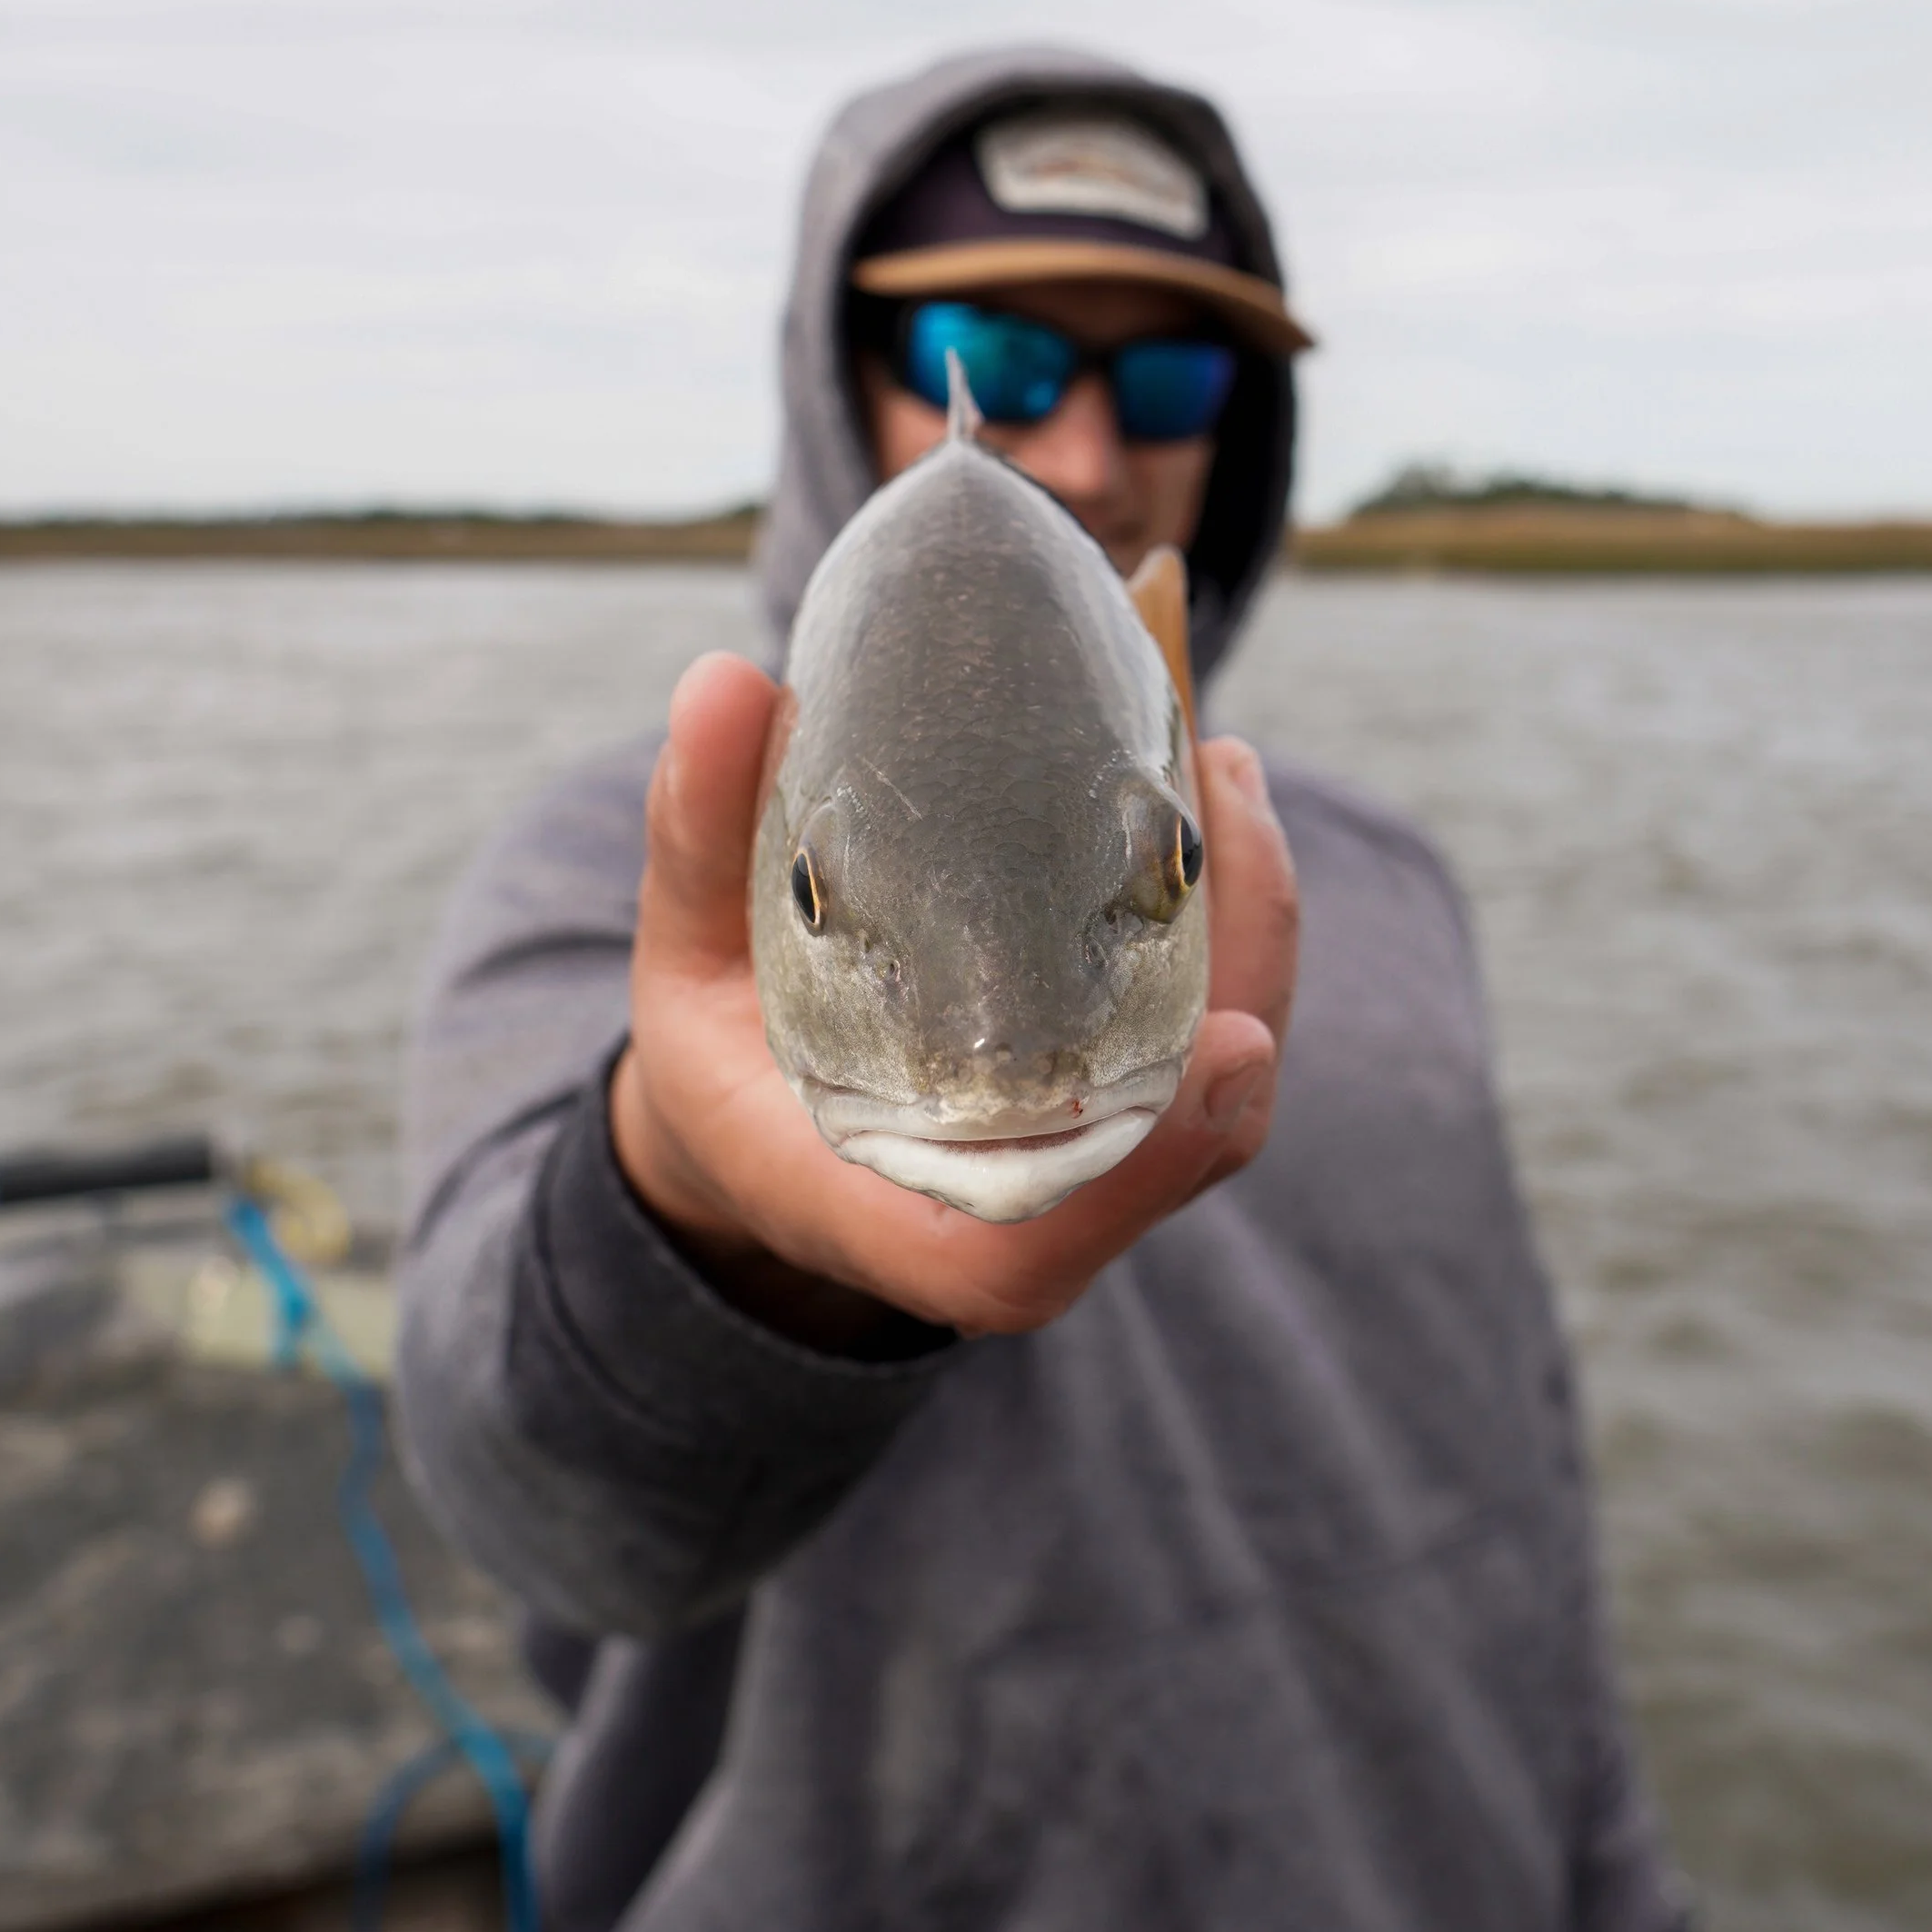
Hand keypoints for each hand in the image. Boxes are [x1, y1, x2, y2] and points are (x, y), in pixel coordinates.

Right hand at [608, 650, 1299, 1345]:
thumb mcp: (680, 957)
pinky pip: (1203, 1054)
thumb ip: (697, 833)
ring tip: (1227, 780)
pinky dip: (1231, 946)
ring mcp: (1077, 1172)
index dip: (1146, 1168)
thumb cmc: (716, 1057)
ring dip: (1250, 943)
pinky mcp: (1114, 1116)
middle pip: (1173, 1148)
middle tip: (1227, 812)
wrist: (752, 1122)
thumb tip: (721, 685)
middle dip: (1237, 983)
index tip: (1223, 1039)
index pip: (1032, 1247)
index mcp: (884, 1216)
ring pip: (1214, 1098)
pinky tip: (1214, 818)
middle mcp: (1004, 1217)